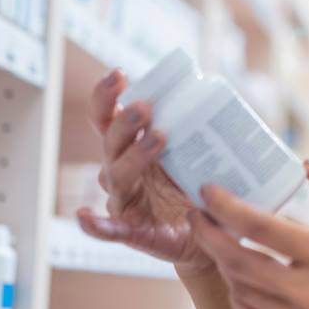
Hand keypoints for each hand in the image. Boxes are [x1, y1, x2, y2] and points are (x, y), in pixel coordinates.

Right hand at [76, 69, 213, 277]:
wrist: (214, 236)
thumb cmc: (203, 188)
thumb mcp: (205, 155)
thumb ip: (205, 132)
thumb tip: (224, 101)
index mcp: (133, 146)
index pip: (110, 116)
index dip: (107, 95)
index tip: (118, 73)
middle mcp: (123, 170)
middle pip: (112, 141)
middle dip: (125, 122)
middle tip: (145, 107)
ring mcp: (127, 201)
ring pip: (117, 176)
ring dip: (133, 156)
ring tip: (157, 139)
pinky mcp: (133, 232)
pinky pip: (110, 229)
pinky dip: (96, 223)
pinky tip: (84, 215)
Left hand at [189, 165, 308, 308]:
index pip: (258, 227)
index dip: (224, 206)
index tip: (208, 191)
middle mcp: (308, 291)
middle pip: (235, 261)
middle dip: (207, 235)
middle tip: (196, 214)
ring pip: (240, 291)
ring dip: (221, 264)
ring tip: (217, 241)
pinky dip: (238, 296)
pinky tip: (240, 278)